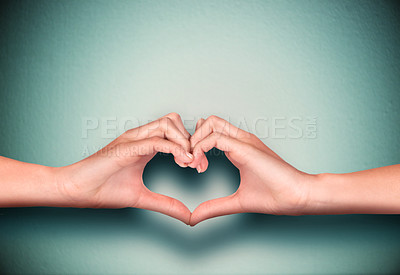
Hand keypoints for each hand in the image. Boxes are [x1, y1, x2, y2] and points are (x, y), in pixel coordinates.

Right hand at [55, 113, 193, 223]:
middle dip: (191, 140)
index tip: (199, 166)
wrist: (75, 190)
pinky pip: (156, 140)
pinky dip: (174, 148)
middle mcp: (140, 137)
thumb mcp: (142, 198)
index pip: (175, 133)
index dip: (191, 146)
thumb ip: (166, 204)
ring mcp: (133, 139)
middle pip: (174, 122)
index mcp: (145, 145)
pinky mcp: (126, 147)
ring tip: (188, 162)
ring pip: (167, 124)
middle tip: (197, 163)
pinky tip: (182, 162)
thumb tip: (188, 216)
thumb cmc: (103, 189)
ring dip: (183, 141)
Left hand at [188, 116, 314, 225]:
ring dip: (195, 141)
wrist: (296, 196)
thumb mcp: (236, 202)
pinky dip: (201, 148)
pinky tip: (200, 166)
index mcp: (239, 148)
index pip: (211, 132)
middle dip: (192, 139)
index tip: (194, 168)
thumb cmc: (274, 196)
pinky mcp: (245, 147)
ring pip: (209, 123)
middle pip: (207, 122)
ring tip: (194, 164)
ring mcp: (243, 141)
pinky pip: (215, 137)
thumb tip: (193, 218)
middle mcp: (240, 140)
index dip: (196, 146)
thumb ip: (214, 207)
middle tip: (190, 163)